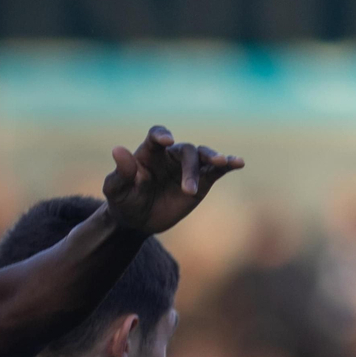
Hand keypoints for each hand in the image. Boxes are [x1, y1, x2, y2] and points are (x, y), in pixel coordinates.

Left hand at [104, 126, 243, 233]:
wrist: (138, 221)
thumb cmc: (124, 201)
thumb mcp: (116, 190)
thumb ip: (120, 172)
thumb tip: (117, 149)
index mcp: (149, 152)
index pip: (156, 135)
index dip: (161, 135)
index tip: (166, 141)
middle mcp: (170, 155)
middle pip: (185, 150)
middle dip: (189, 168)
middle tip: (188, 190)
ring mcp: (188, 167)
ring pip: (204, 156)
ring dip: (213, 158)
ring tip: (222, 163)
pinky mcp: (203, 180)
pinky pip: (217, 169)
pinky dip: (229, 164)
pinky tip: (239, 162)